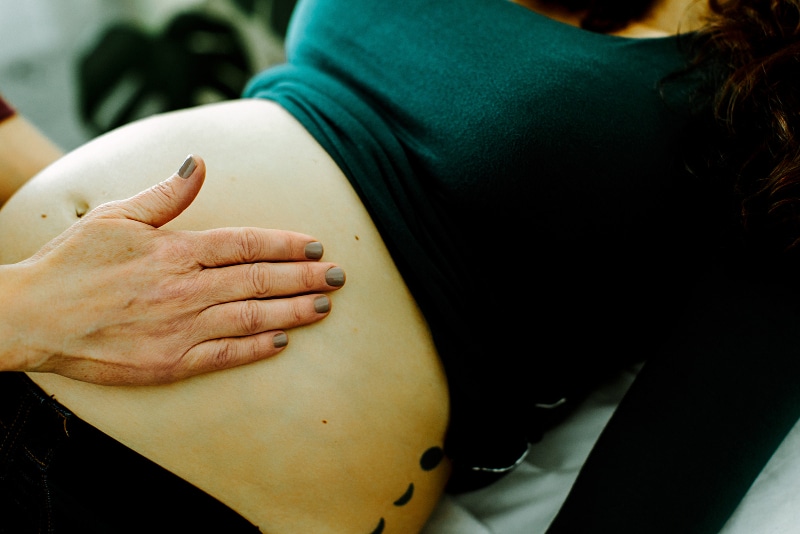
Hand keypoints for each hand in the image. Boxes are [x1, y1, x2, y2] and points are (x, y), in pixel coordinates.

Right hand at [0, 155, 344, 384]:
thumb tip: (198, 164)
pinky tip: (283, 341)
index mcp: (176, 250)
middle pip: (259, 280)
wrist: (33, 318)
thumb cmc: (73, 263)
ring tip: (324, 306)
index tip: (316, 246)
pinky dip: (257, 347)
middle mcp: (186, 289)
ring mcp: (180, 328)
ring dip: (293, 311)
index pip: (245, 244)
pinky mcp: (170, 363)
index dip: (286, 245)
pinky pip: (225, 354)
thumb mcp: (115, 216)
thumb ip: (165, 194)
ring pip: (251, 317)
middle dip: (304, 278)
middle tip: (338, 277)